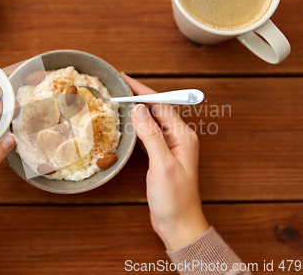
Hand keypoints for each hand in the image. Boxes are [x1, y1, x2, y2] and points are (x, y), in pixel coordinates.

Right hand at [121, 73, 208, 250]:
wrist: (179, 223)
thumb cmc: (174, 198)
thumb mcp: (162, 165)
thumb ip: (151, 136)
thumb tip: (139, 110)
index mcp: (183, 136)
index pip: (161, 104)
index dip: (142, 90)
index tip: (124, 79)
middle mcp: (179, 138)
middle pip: (158, 108)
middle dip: (140, 94)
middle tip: (119, 85)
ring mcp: (171, 147)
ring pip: (153, 119)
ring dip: (139, 107)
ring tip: (121, 98)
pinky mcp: (163, 156)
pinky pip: (150, 132)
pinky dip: (138, 124)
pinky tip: (128, 122)